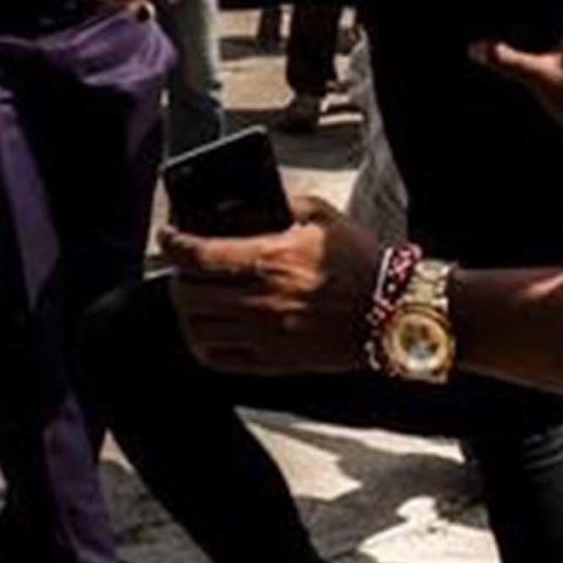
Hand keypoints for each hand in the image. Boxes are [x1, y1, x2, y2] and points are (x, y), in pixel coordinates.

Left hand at [163, 196, 378, 375]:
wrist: (394, 312)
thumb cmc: (360, 263)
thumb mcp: (322, 216)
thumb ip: (282, 203)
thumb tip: (253, 199)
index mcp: (268, 259)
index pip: (196, 255)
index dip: (172, 243)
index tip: (167, 236)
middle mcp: (260, 300)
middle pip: (186, 294)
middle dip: (177, 277)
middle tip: (183, 269)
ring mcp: (264, 335)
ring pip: (195, 330)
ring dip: (187, 312)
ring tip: (194, 300)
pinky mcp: (273, 362)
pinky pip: (218, 360)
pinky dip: (203, 346)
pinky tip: (208, 332)